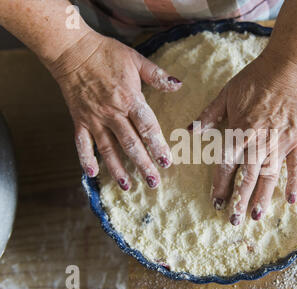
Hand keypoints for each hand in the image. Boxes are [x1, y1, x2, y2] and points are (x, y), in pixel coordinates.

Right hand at [47, 31, 181, 190]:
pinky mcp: (79, 120)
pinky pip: (82, 143)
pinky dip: (85, 159)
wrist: (72, 50)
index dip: (158, 146)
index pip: (147, 127)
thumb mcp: (136, 59)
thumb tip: (179, 85)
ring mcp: (94, 118)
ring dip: (118, 169)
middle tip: (154, 182)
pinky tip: (92, 174)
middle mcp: (112, 113)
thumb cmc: (107, 53)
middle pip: (131, 144)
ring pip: (108, 149)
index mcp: (130, 98)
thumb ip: (157, 75)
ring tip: (128, 186)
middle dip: (143, 164)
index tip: (167, 162)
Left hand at [192, 50, 296, 224]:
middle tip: (234, 221)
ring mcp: (279, 142)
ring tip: (257, 216)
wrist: (287, 67)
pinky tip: (292, 200)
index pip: (226, 165)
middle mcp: (257, 141)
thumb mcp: (226, 93)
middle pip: (247, 176)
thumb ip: (208, 114)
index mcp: (238, 131)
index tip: (216, 202)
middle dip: (239, 200)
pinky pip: (296, 164)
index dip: (220, 185)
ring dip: (263, 197)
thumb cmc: (255, 79)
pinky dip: (294, 182)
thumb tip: (190, 130)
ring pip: (269, 175)